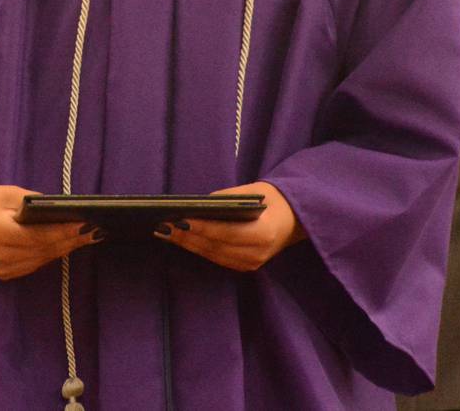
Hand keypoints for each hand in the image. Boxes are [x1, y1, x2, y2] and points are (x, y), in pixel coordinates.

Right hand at [0, 184, 100, 280]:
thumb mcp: (8, 194)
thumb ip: (34, 203)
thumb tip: (62, 209)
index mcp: (1, 234)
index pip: (42, 236)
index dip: (66, 231)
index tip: (88, 223)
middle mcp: (2, 256)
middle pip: (45, 250)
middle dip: (72, 240)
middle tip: (96, 230)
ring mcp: (2, 269)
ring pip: (42, 260)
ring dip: (64, 248)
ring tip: (88, 237)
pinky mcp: (3, 274)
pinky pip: (34, 264)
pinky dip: (50, 254)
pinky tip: (65, 245)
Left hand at [154, 181, 306, 271]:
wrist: (296, 218)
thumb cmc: (273, 199)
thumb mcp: (253, 191)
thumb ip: (227, 198)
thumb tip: (198, 205)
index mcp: (264, 233)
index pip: (226, 233)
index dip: (202, 228)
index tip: (179, 220)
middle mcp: (257, 254)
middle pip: (215, 246)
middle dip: (187, 237)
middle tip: (163, 226)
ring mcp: (252, 264)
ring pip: (213, 255)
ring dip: (188, 244)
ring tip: (166, 233)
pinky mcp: (246, 267)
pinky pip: (218, 258)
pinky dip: (199, 249)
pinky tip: (183, 240)